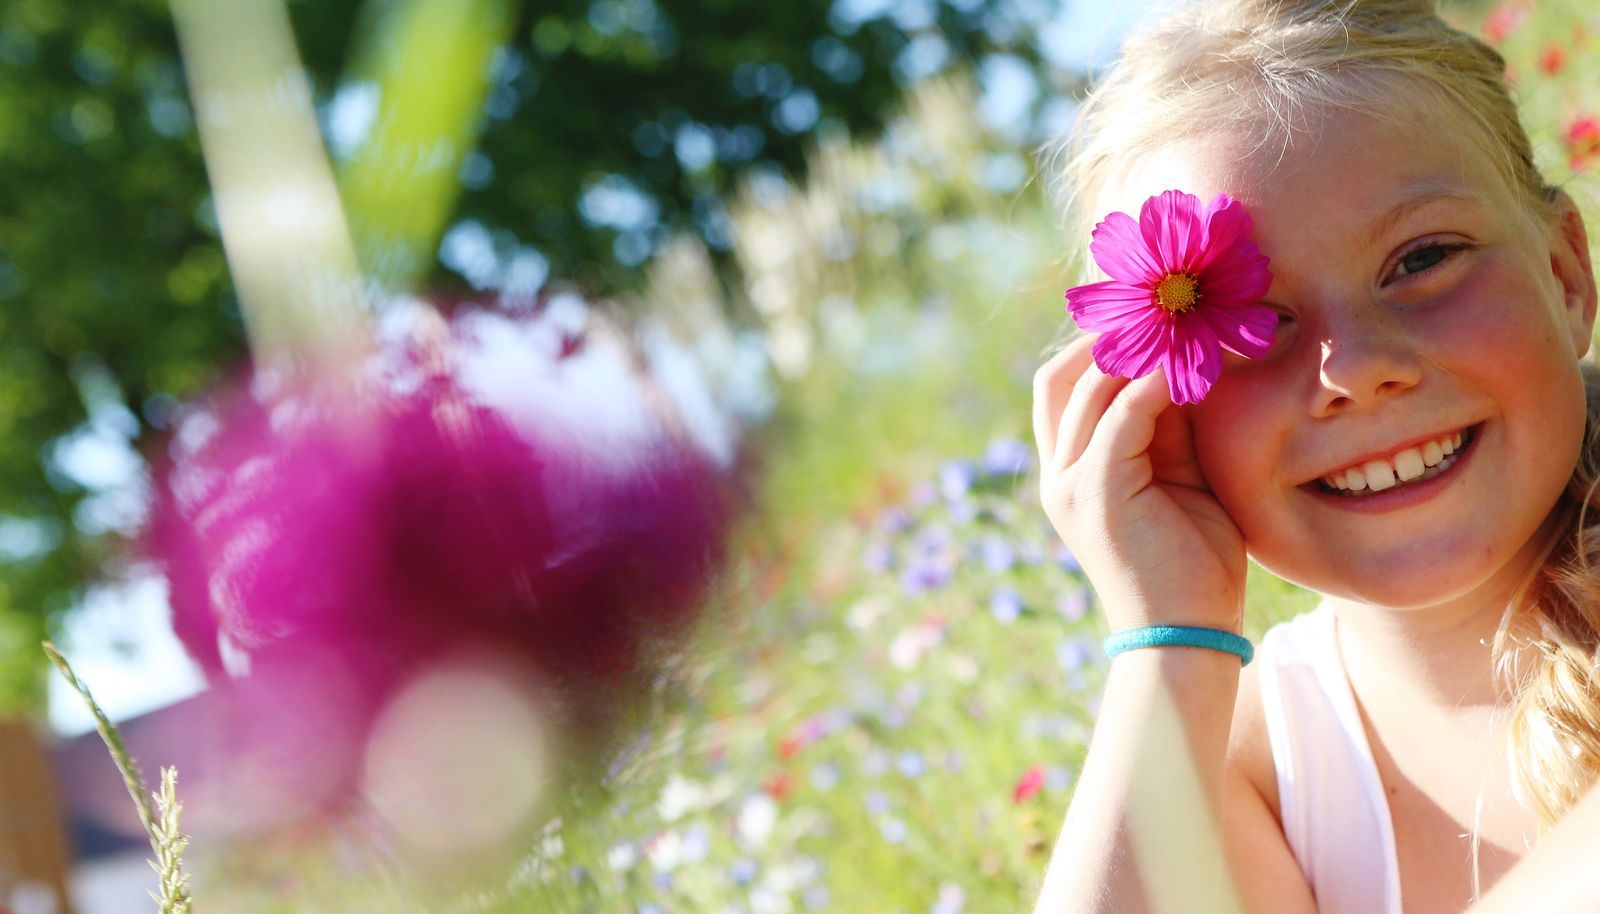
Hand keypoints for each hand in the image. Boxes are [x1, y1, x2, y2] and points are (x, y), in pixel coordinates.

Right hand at [1032, 336, 1246, 633]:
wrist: (1187, 636)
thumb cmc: (1194, 566)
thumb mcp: (1183, 479)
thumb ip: (1172, 427)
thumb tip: (1186, 362)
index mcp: (1073, 473)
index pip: (1066, 388)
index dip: (1101, 346)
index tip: (1155, 316)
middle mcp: (1059, 473)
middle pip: (1058, 376)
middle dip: (1107, 336)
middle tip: (1164, 309)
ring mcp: (1069, 482)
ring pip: (1087, 387)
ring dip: (1136, 352)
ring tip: (1184, 326)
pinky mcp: (1094, 490)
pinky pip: (1119, 416)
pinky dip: (1153, 384)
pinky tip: (1189, 366)